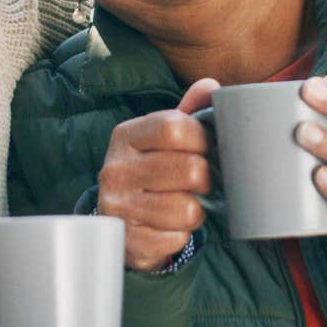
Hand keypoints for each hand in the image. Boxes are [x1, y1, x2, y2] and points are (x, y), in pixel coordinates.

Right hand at [97, 77, 218, 270]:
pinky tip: (168, 227)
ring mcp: (117, 207)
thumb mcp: (164, 139)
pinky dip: (180, 236)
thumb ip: (189, 111)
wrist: (119, 219)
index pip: (174, 127)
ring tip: (184, 205)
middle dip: (205, 179)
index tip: (205, 148)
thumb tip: (211, 86)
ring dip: (195, 211)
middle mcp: (115, 169)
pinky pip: (176, 239)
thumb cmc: (151, 171)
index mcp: (126, 136)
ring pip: (187, 209)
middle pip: (189, 169)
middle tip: (199, 182)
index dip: (201, 138)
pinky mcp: (126, 240)